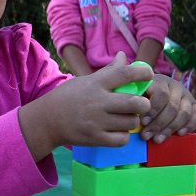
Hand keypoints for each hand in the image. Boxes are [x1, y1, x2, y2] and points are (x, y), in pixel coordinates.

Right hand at [37, 52, 152, 150]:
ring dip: (132, 120)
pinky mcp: (95, 138)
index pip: (125, 74)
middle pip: (135, 103)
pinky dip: (124, 135)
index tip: (148, 75)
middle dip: (144, 104)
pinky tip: (118, 131)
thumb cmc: (67, 97)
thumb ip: (107, 71)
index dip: (143, 73)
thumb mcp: (85, 81)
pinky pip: (122, 139)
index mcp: (95, 84)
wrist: (46, 120)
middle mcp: (98, 102)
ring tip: (125, 118)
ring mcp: (97, 122)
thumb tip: (123, 56)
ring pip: (131, 122)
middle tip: (140, 104)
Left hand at [140, 75, 195, 141]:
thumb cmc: (142, 96)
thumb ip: (135, 103)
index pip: (161, 94)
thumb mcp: (136, 95)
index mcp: (160, 81)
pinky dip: (190, 126)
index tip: (143, 122)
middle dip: (158, 124)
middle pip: (172, 106)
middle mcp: (175, 86)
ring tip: (158, 139)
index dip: (153, 109)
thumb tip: (133, 118)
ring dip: (170, 128)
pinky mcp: (195, 104)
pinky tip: (179, 134)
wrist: (157, 93)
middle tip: (146, 135)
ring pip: (184, 113)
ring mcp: (187, 95)